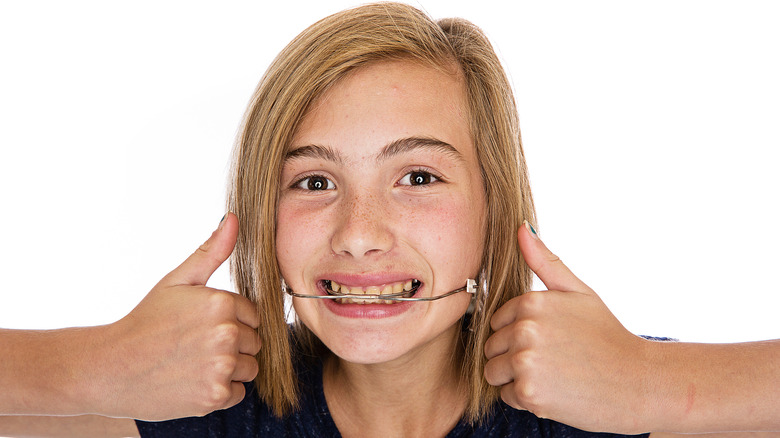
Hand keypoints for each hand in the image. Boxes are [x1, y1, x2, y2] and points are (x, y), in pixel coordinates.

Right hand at [91, 213, 260, 420]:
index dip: (230, 320)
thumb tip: (234, 218)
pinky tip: (194, 381)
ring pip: (250, 368)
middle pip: (254, 342)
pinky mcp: (215, 396)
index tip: (201, 326)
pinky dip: (221, 391)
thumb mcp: (177, 281)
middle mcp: (226, 334)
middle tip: (196, 345)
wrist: (110, 367)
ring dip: (230, 368)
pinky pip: (239, 392)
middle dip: (233, 344)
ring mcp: (221, 367)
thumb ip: (211, 252)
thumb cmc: (146, 322)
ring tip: (195, 362)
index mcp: (221, 303)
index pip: (253, 315)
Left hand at [484, 222, 650, 433]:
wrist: (639, 382)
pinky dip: (527, 400)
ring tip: (552, 375)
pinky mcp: (529, 392)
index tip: (550, 340)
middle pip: (492, 348)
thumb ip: (545, 262)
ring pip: (493, 372)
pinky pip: (507, 396)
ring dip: (516, 379)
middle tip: (554, 361)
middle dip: (514, 357)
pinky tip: (556, 392)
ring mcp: (525, 361)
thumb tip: (521, 226)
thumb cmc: (607, 336)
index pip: (497, 322)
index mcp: (531, 302)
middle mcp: (524, 328)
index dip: (519, 334)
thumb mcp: (579, 292)